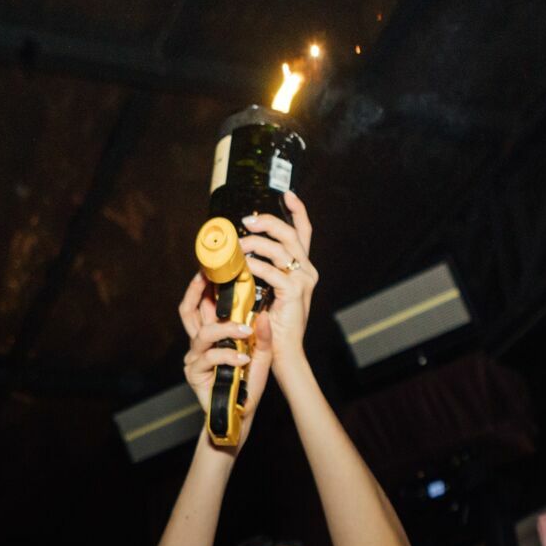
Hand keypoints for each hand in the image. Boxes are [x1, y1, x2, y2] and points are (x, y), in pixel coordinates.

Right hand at [178, 271, 268, 450]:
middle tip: (207, 278)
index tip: (214, 267)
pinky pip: (209, 358)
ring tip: (245, 332)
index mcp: (214, 334)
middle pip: (188, 311)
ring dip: (226, 330)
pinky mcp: (195, 374)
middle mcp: (201, 343)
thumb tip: (262, 313)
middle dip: (196, 291)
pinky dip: (228, 357)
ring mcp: (195, 358)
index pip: (204, 304)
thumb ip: (261, 335)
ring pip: (203, 334)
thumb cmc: (249, 383)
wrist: (242, 414)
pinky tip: (243, 360)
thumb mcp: (261, 355)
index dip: (205, 285)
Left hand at [237, 191, 317, 382]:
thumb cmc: (272, 322)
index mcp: (303, 268)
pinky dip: (254, 265)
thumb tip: (242, 248)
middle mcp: (307, 271)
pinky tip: (241, 266)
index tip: (288, 194)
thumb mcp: (268, 290)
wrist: (282, 351)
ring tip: (238, 246)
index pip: (304, 232)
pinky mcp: (294, 292)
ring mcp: (303, 280)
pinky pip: (272, 271)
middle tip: (246, 221)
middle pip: (290, 234)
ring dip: (256, 243)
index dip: (298, 211)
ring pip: (280, 248)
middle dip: (267, 222)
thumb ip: (262, 269)